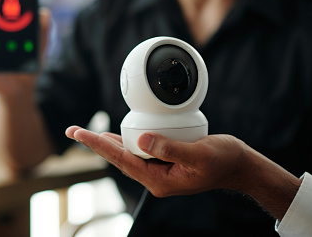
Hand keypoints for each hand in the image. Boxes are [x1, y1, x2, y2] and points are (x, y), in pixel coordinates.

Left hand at [66, 126, 300, 219]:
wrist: (238, 166)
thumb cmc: (223, 161)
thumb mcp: (199, 154)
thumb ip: (170, 147)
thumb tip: (141, 140)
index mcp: (160, 180)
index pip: (121, 160)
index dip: (99, 145)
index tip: (80, 133)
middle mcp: (155, 178)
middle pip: (118, 159)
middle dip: (95, 144)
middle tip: (73, 131)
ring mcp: (159, 171)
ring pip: (126, 156)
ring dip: (107, 144)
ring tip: (87, 134)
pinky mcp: (164, 162)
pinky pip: (139, 152)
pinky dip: (125, 142)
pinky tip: (117, 136)